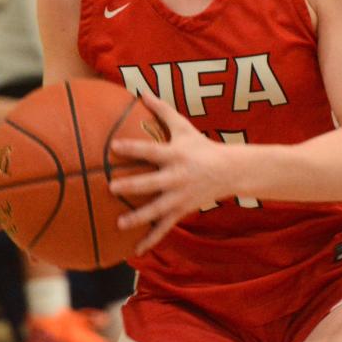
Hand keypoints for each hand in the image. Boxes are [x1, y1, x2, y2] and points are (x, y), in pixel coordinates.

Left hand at [109, 93, 236, 253]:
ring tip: (120, 223)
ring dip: (139, 217)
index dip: (132, 148)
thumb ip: (161, 110)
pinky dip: (151, 239)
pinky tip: (135, 250)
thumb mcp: (184, 127)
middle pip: (152, 182)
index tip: (113, 146)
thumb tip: (141, 90)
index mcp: (175, 154)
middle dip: (132, 185)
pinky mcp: (182, 210)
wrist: (229, 171)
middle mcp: (176, 176)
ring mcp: (180, 196)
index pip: (150, 150)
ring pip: (157, 209)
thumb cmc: (201, 146)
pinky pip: (165, 227)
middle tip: (112, 187)